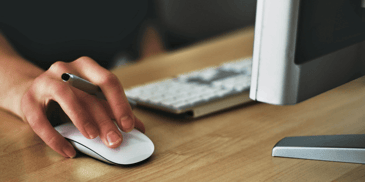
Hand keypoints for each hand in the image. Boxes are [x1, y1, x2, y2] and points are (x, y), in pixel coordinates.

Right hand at [21, 56, 144, 157]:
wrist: (33, 92)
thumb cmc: (70, 96)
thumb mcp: (92, 98)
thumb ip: (113, 110)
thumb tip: (139, 127)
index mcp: (86, 67)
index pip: (108, 81)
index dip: (120, 104)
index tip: (129, 125)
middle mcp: (65, 69)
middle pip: (89, 93)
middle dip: (105, 119)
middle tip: (115, 140)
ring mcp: (44, 82)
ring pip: (65, 97)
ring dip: (81, 118)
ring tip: (93, 137)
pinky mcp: (28, 101)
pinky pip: (41, 121)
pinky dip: (56, 138)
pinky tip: (68, 150)